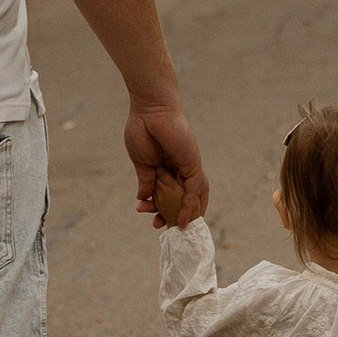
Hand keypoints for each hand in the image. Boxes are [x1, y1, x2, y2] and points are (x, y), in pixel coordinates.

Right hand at [126, 98, 206, 226]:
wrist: (150, 109)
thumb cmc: (142, 129)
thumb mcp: (142, 161)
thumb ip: (146, 180)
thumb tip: (144, 198)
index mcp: (166, 167)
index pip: (169, 193)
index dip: (161, 208)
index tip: (151, 218)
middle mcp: (180, 168)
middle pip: (182, 197)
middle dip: (173, 214)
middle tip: (159, 225)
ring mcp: (188, 166)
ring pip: (193, 196)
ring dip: (185, 214)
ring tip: (175, 227)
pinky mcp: (193, 164)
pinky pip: (195, 189)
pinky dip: (190, 205)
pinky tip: (183, 219)